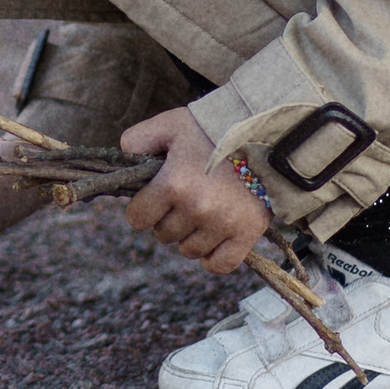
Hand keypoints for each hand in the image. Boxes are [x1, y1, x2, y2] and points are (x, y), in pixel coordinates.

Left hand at [118, 107, 271, 270]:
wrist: (265, 135)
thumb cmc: (213, 128)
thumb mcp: (171, 124)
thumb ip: (138, 139)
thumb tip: (124, 157)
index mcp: (173, 183)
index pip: (138, 218)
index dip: (143, 208)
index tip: (154, 197)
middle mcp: (197, 208)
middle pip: (163, 234)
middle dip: (168, 218)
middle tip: (184, 197)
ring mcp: (222, 224)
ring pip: (188, 250)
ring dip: (190, 235)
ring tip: (203, 210)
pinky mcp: (247, 234)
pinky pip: (219, 264)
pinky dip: (213, 256)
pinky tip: (214, 237)